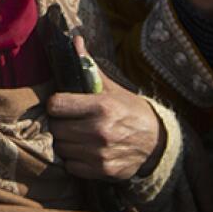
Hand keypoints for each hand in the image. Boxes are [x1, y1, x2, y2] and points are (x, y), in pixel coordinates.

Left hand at [48, 37, 160, 180]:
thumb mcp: (112, 88)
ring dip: (65, 142)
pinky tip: (83, 151)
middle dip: (59, 123)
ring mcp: (101, 153)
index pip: (56, 105)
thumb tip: (75, 40)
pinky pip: (71, 166)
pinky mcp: (102, 171)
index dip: (55, 104)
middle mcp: (100, 131)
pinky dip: (74, 160)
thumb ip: (89, 66)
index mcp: (102, 106)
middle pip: (56, 128)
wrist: (156, 142)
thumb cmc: (129, 110)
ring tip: (75, 135)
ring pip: (61, 148)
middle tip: (68, 121)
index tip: (61, 104)